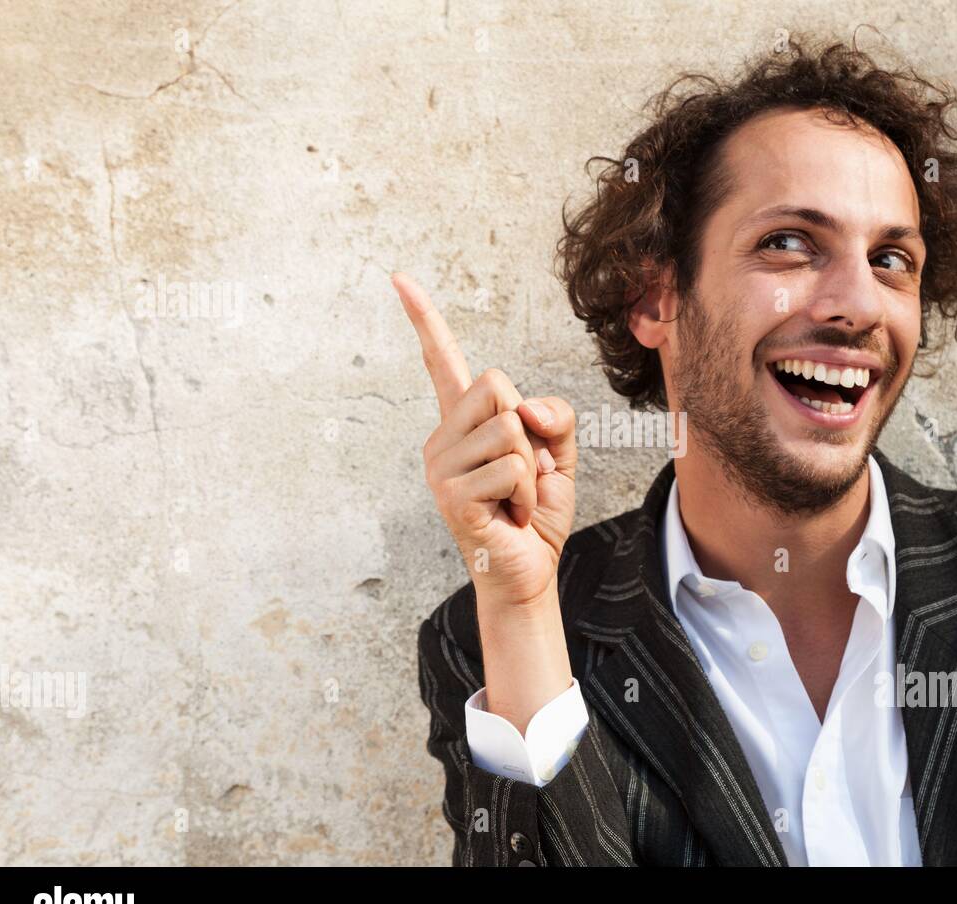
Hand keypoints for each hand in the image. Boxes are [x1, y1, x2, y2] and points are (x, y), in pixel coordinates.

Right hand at [394, 272, 576, 608]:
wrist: (529, 571)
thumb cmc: (535, 512)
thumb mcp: (558, 454)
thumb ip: (554, 416)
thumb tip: (526, 409)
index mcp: (464, 422)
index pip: (443, 361)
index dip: (424, 320)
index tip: (398, 279)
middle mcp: (443, 438)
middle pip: (496, 384)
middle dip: (528, 427)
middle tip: (522, 472)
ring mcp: (441, 466)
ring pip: (509, 429)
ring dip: (531, 468)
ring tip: (516, 498)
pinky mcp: (450, 495)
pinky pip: (511, 467)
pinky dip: (527, 493)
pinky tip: (512, 515)